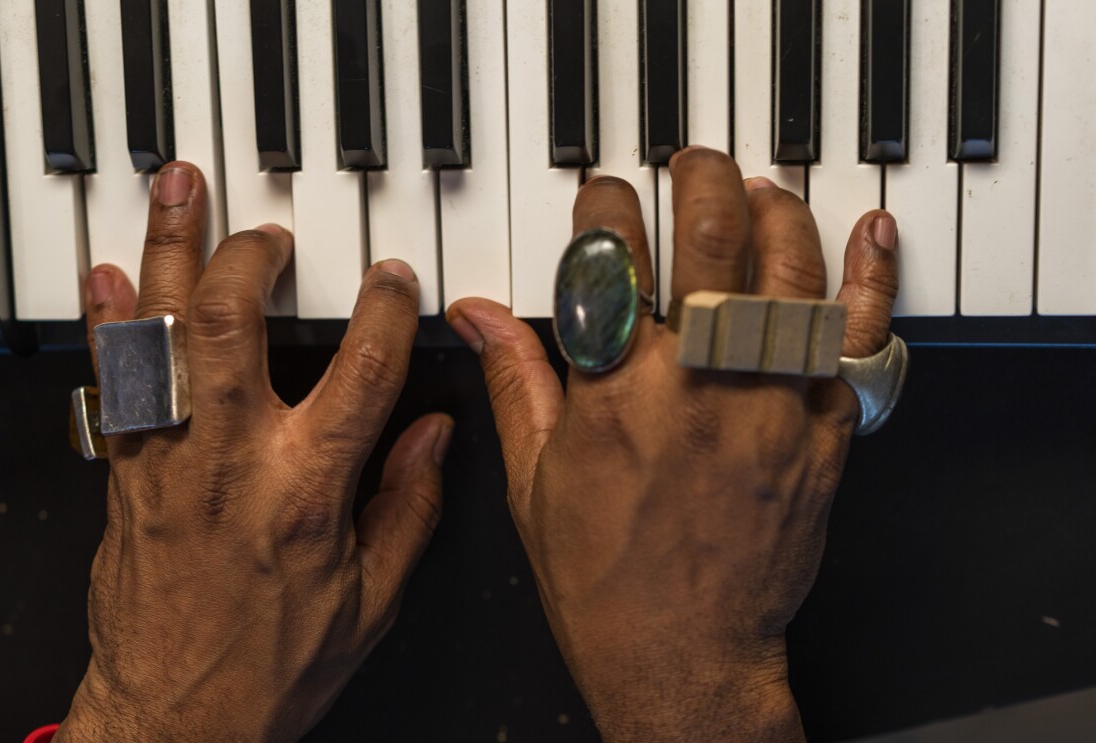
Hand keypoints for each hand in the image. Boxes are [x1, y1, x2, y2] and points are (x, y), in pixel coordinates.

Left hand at [57, 163, 451, 741]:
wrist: (174, 718)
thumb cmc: (271, 665)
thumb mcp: (372, 601)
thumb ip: (410, 508)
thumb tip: (437, 437)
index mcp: (307, 492)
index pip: (358, 372)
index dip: (381, 310)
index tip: (390, 279)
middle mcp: (233, 463)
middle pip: (230, 325)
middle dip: (250, 255)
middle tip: (273, 229)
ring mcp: (169, 461)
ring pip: (159, 335)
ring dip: (164, 253)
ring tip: (175, 192)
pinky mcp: (126, 474)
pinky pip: (112, 381)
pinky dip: (108, 320)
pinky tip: (109, 275)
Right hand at [446, 147, 898, 741]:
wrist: (683, 658)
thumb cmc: (606, 582)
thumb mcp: (535, 481)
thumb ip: (516, 381)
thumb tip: (478, 315)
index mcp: (615, 395)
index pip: (609, 255)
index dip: (605, 204)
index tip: (604, 197)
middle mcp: (695, 387)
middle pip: (708, 238)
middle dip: (697, 178)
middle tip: (688, 165)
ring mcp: (768, 408)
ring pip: (787, 272)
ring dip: (773, 213)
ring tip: (754, 193)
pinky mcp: (823, 435)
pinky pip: (857, 342)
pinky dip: (867, 281)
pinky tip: (865, 236)